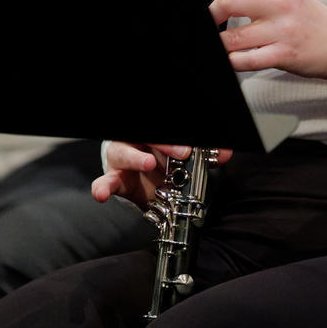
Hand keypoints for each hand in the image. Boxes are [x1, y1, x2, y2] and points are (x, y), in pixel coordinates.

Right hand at [91, 141, 233, 207]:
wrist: (143, 178)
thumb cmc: (162, 160)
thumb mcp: (183, 158)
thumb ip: (203, 155)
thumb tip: (225, 153)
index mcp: (152, 136)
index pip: (160, 133)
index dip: (174, 141)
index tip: (189, 149)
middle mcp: (136, 142)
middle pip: (145, 138)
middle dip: (165, 145)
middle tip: (183, 154)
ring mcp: (122, 160)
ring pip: (122, 152)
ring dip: (136, 158)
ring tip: (148, 164)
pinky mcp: (115, 179)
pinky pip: (105, 182)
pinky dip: (102, 187)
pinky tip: (102, 194)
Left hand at [201, 0, 326, 80]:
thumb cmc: (312, 19)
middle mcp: (278, 4)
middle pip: (228, 1)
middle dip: (209, 14)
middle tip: (208, 20)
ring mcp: (281, 29)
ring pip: (233, 37)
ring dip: (218, 42)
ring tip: (219, 43)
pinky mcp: (284, 54)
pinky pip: (247, 60)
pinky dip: (233, 61)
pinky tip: (232, 58)